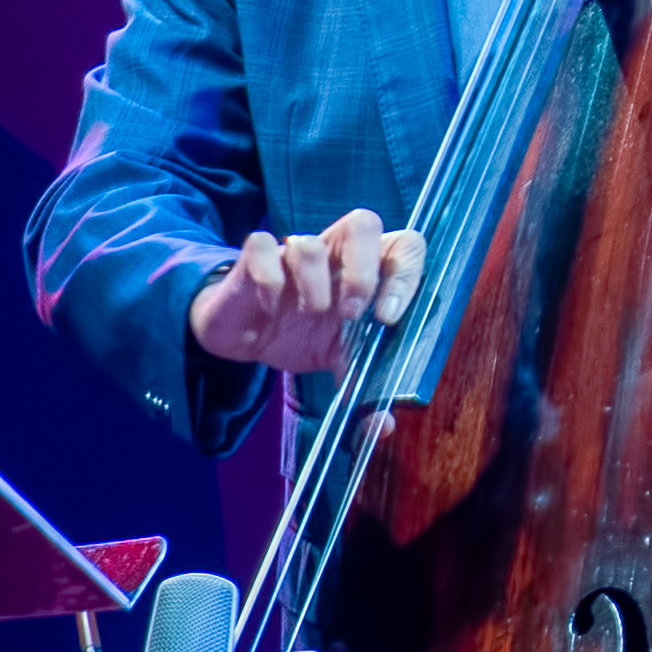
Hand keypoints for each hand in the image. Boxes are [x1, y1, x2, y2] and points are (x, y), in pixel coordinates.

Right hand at [190, 212, 426, 377]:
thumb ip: (365, 390)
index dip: (406, 274)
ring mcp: (293, 252)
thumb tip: (383, 429)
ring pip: (309, 240)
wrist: (244, 340)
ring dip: (315, 283)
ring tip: (311, 314)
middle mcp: (335, 253)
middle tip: (352, 314)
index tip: (390, 317)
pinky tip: (271, 307)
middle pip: (364, 222)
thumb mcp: (338, 364)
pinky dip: (269, 279)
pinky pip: (261, 246)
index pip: (406, 244)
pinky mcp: (253, 258)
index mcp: (368, 270)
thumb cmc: (302, 337)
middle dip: (363, 270)